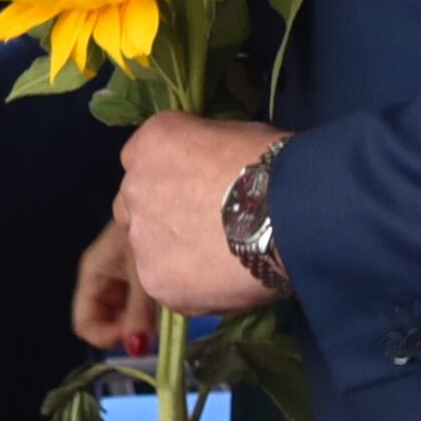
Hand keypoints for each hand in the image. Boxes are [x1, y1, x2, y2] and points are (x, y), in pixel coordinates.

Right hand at [72, 216, 156, 354]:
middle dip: (125, 329)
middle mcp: (102, 274)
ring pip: (121, 311)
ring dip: (140, 319)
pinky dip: (150, 306)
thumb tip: (136, 349)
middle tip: (154, 327)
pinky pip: (137, 298)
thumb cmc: (154, 233)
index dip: (107, 336)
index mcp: (94, 272)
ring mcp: (120, 272)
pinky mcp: (139, 268)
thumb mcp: (145, 278)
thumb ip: (139, 316)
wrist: (179, 203)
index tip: (137, 336)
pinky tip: (168, 297)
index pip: (84, 323)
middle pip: (103, 318)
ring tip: (164, 309)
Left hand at [117, 114, 290, 315]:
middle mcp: (133, 187)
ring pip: (149, 249)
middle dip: (161, 216)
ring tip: (219, 260)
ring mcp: (141, 237)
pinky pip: (168, 284)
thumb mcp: (231, 135)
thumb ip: (203, 158)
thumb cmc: (271, 163)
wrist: (287, 213)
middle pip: (136, 206)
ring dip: (174, 253)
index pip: (141, 161)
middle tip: (201, 228)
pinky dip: (190, 285)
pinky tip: (223, 280)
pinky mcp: (155, 280)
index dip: (167, 178)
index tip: (192, 190)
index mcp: (151, 142)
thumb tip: (211, 175)